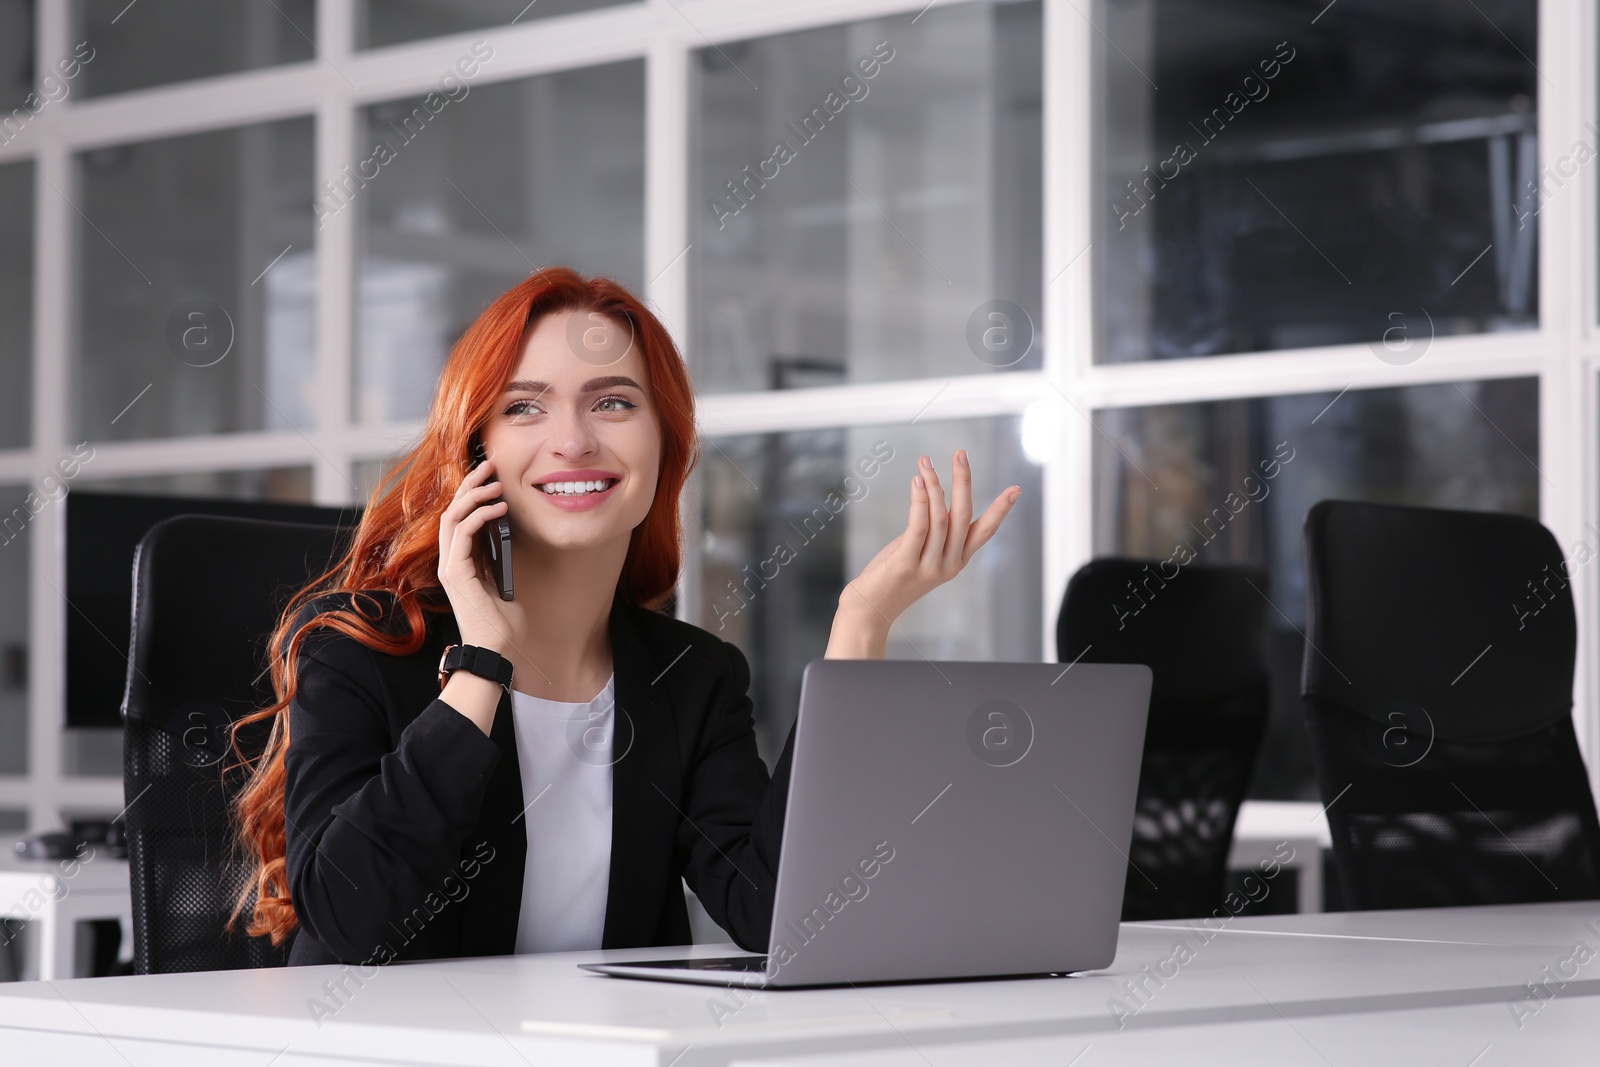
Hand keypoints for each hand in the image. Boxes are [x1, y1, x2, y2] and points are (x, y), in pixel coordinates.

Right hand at [436, 459, 520, 656]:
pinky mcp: (455, 572)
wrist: (495, 651)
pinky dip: (480, 515)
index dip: (471, 494)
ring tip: (496, 483)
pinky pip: (462, 532)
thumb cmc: (502, 624)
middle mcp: (449, 561)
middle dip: (469, 484)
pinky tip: (498, 507)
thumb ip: (498, 563)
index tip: (491, 477)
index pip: (458, 518)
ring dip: (474, 495)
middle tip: (489, 466)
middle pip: (451, 510)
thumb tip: (507, 539)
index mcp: (459, 562)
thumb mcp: (503, 583)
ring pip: (453, 516)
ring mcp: (450, 566)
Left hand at [825, 450, 1019, 658]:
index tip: (1015, 489)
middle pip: (963, 515)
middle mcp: (949, 564)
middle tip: (961, 453)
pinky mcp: (907, 564)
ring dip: (934, 485)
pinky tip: (917, 482)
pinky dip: (920, 500)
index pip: (984, 531)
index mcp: (957, 560)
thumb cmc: (893, 576)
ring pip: (940, 517)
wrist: (870, 610)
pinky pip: (919, 526)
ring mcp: (929, 566)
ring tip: (925, 462)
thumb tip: (936, 498)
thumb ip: (933, 530)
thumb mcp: (921, 551)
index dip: (1000, 509)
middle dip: (963, 481)